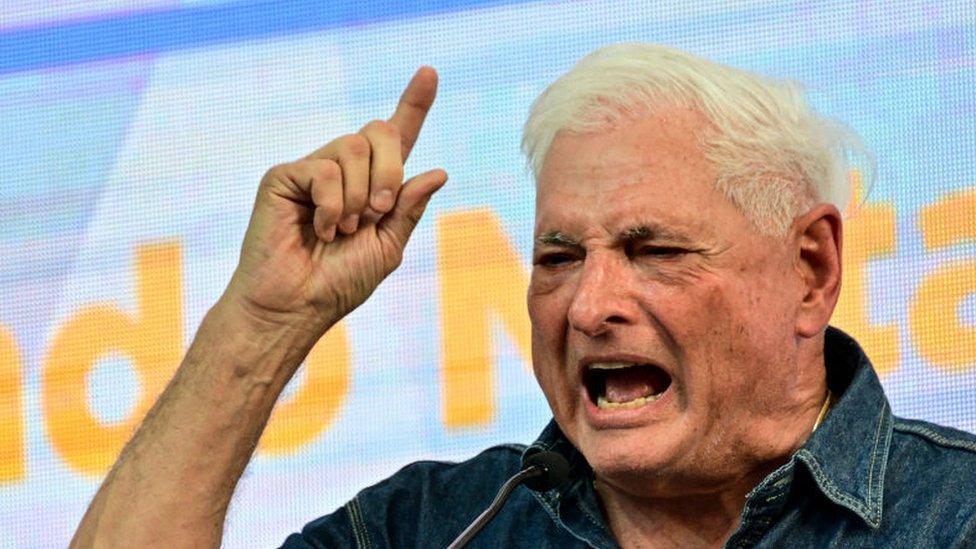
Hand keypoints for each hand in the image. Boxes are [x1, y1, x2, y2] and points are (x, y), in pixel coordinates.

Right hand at [223, 67, 445, 335]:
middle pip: (379, 131)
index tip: (430, 73)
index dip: (414, 105)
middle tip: (377, 212)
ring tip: (344, 230)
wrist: (296, 306)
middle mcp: (344, 170)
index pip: (398, 137)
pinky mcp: (285, 176)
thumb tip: (439, 171)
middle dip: (390, 171)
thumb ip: (408, 209)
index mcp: (373, 185)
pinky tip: (321, 231)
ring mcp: (313, 170)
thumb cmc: (338, 283)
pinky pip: (325, 169)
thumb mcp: (387, 247)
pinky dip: (332, 205)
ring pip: (353, 146)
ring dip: (359, 195)